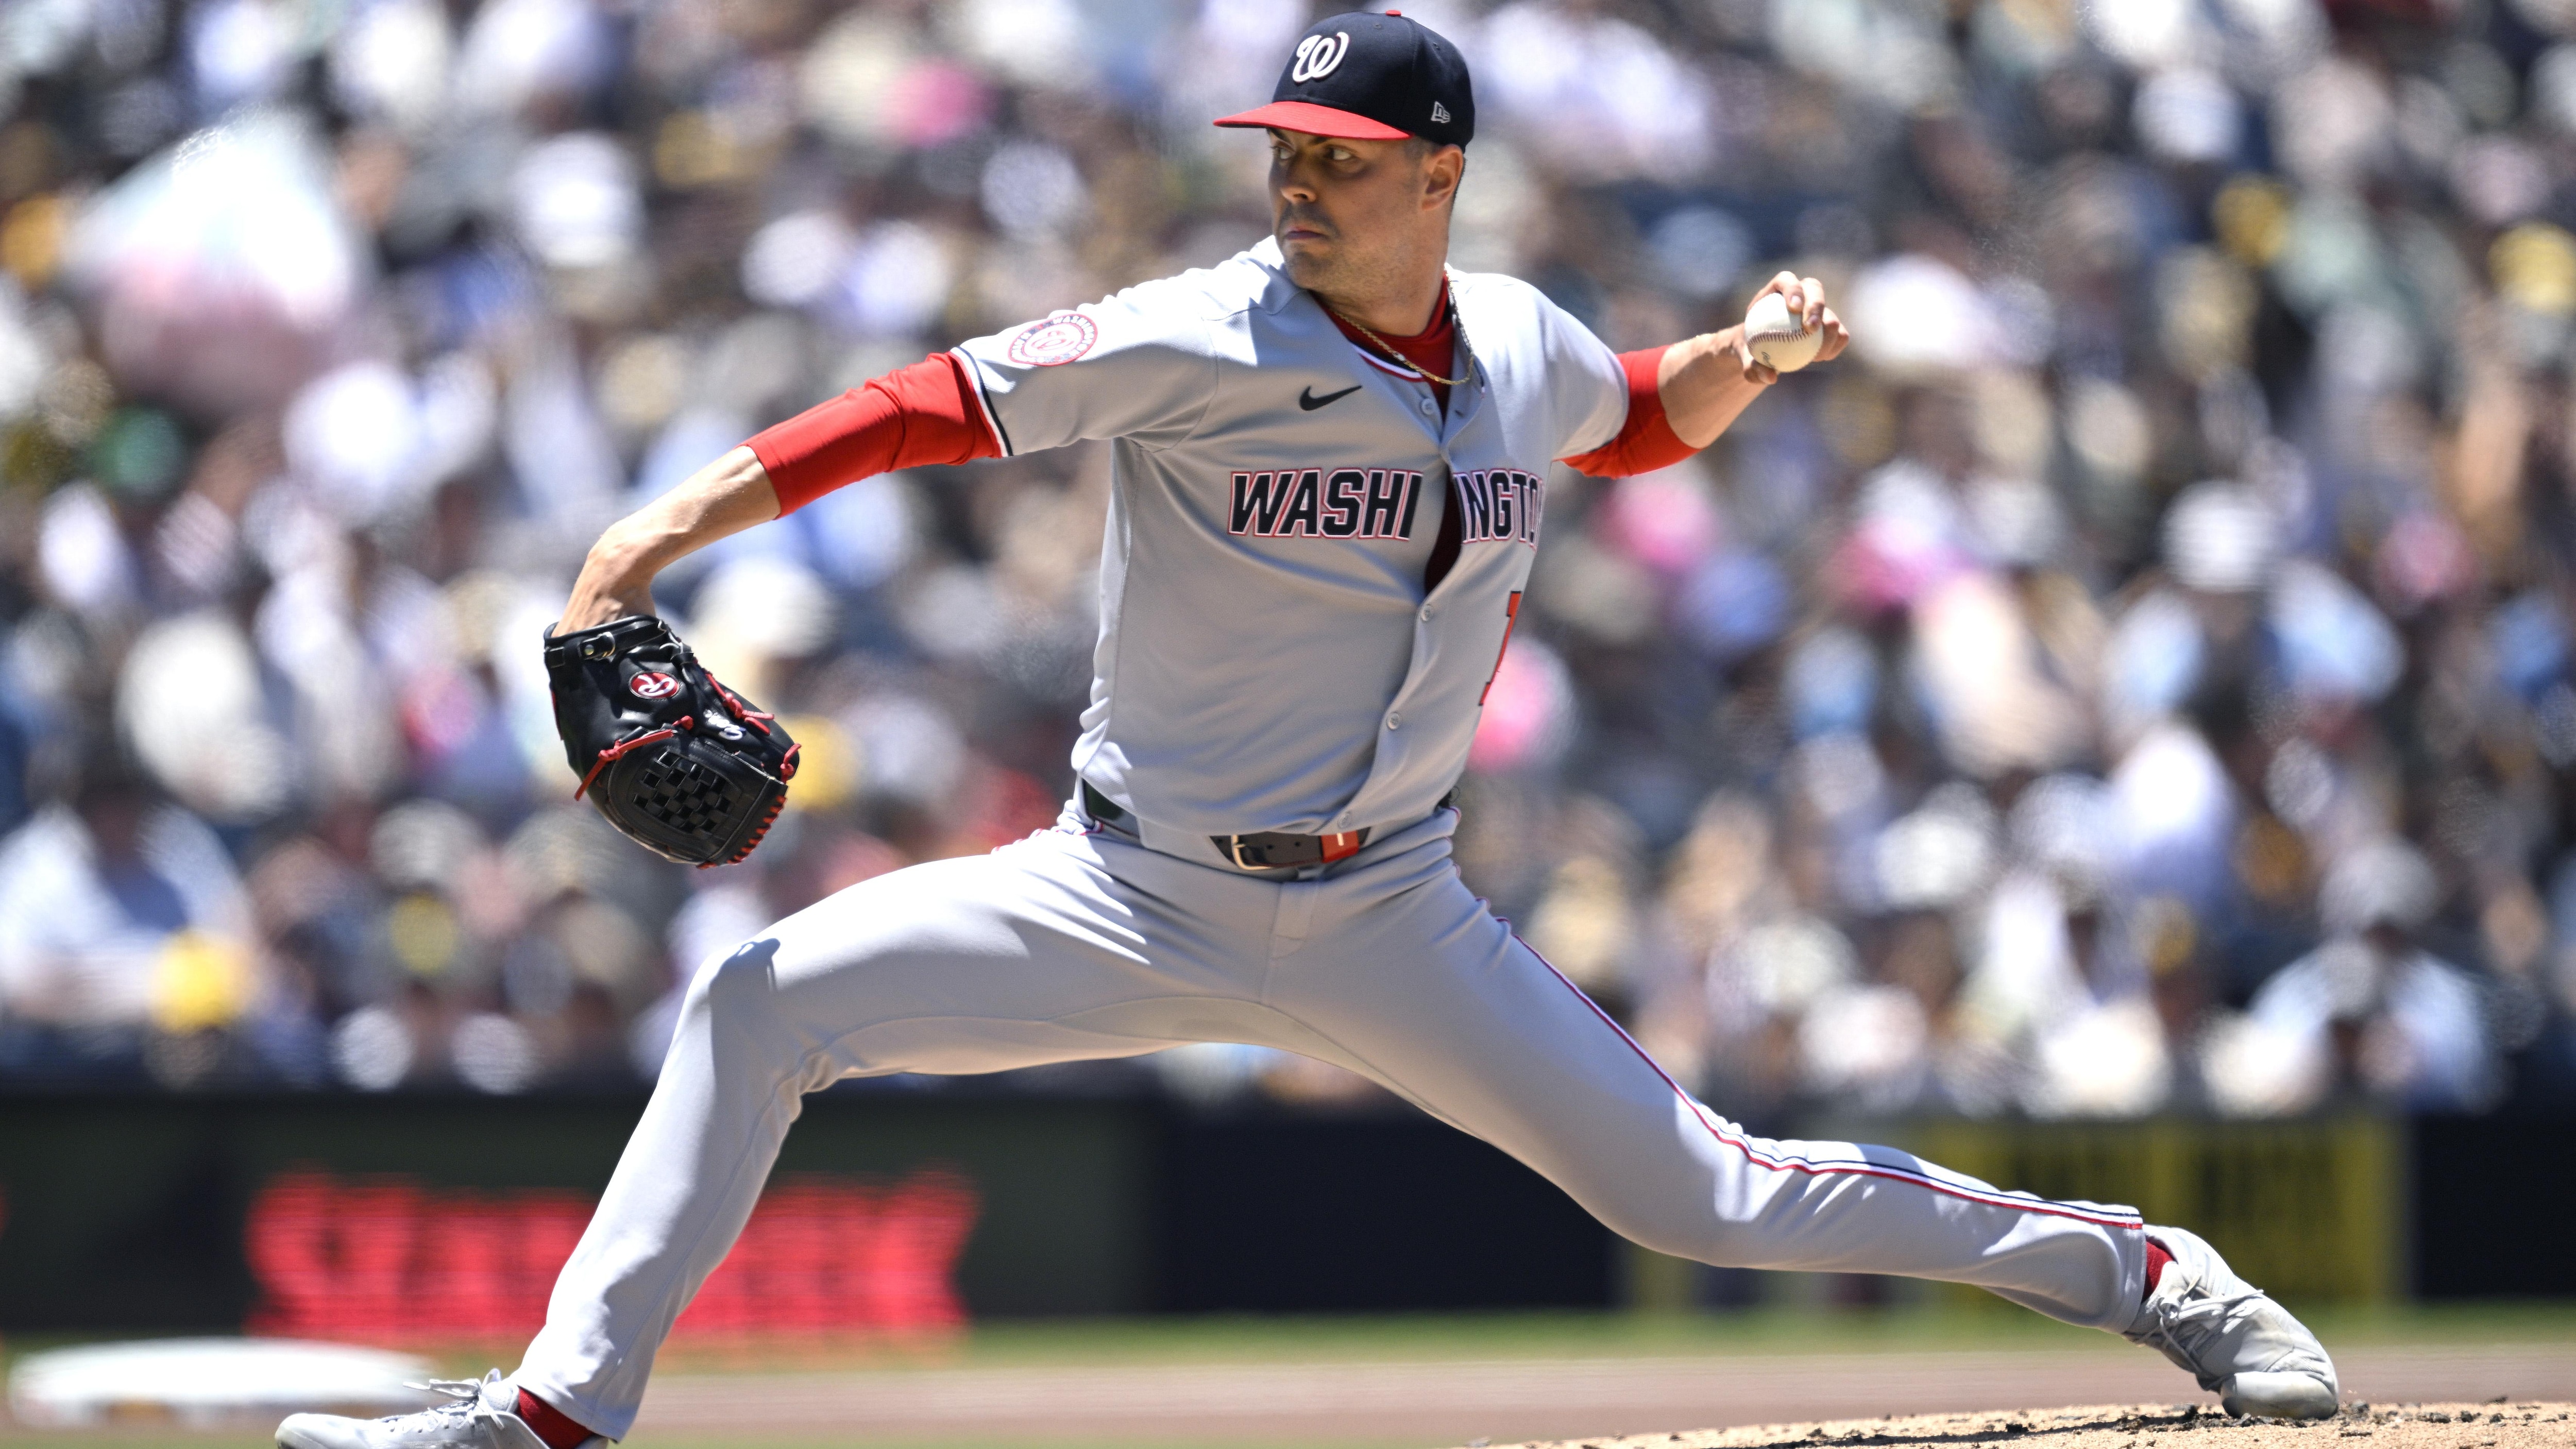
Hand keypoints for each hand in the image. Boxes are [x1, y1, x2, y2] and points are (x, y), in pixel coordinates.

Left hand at [1730, 269, 1850, 382]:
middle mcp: (1800, 293)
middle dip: (1816, 306)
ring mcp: (1816, 308)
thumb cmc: (1752, 347)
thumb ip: (1752, 367)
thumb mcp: (1746, 358)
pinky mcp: (1828, 324)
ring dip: (1827, 334)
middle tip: (1810, 329)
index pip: (1786, 280)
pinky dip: (1834, 345)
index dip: (1793, 289)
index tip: (1794, 308)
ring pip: (1830, 313)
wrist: (1765, 347)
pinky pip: (1840, 333)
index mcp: (1776, 291)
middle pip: (1814, 289)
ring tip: (1815, 355)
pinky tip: (1822, 357)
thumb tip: (1770, 377)